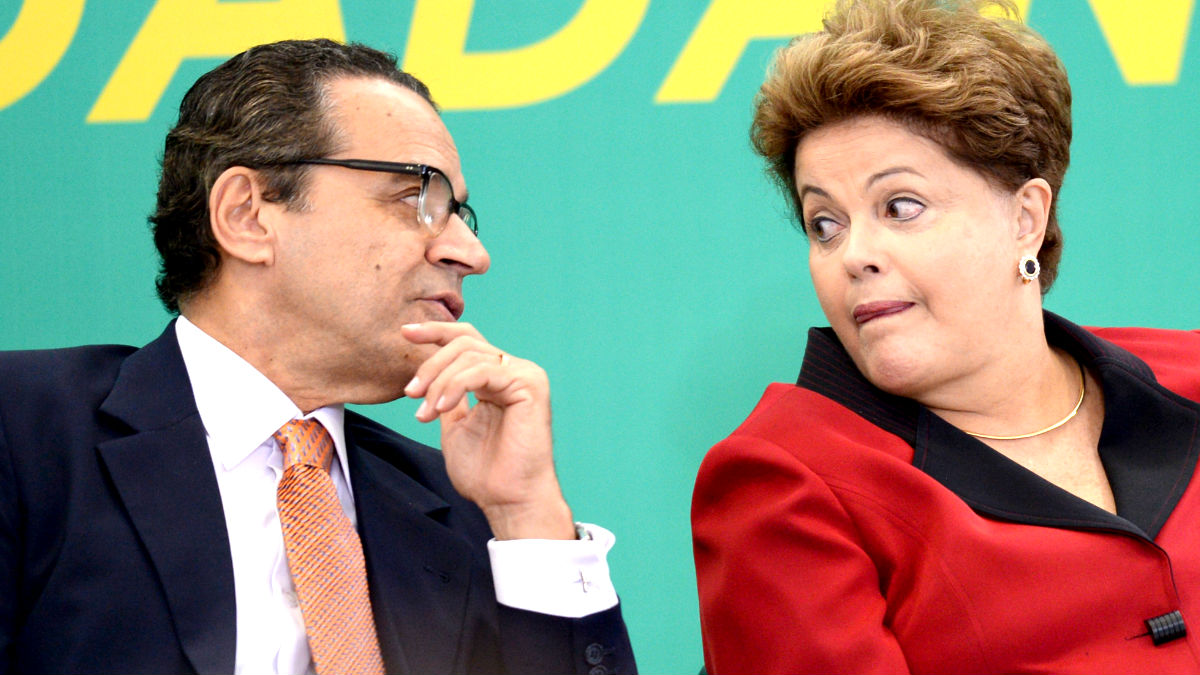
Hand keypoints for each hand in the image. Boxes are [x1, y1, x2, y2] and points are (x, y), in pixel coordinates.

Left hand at [401, 322, 574, 540]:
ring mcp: (524, 375)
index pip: (467, 340)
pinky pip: (482, 371)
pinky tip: (441, 409)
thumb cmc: (485, 472)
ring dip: (438, 383)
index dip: (435, 331)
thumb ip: (446, 398)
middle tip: (410, 394)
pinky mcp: (530, 385)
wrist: (507, 499)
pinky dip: (455, 386)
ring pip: (469, 355)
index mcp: (497, 377)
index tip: (405, 333)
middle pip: (465, 343)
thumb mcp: (454, 426)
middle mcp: (514, 370)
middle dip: (430, 365)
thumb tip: (428, 378)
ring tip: (425, 414)